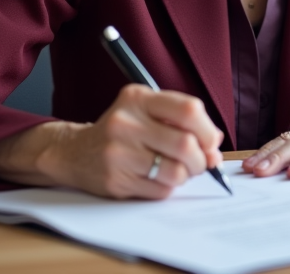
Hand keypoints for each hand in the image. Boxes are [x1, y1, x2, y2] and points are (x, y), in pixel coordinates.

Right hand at [0, 84, 223, 199]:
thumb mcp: (146, 111)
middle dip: (200, 159)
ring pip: (175, 172)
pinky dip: (167, 187)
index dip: (208, 130)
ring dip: (185, 176)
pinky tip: (155, 178)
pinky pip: (160, 191)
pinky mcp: (115, 180)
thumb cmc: (122, 130)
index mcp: (138, 98)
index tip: (210, 141)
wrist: (74, 152)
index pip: (188, 110)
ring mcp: (119, 153)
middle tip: (198, 162)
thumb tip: (215, 146)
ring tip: (177, 170)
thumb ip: (182, 121)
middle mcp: (126, 122)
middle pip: (185, 145)